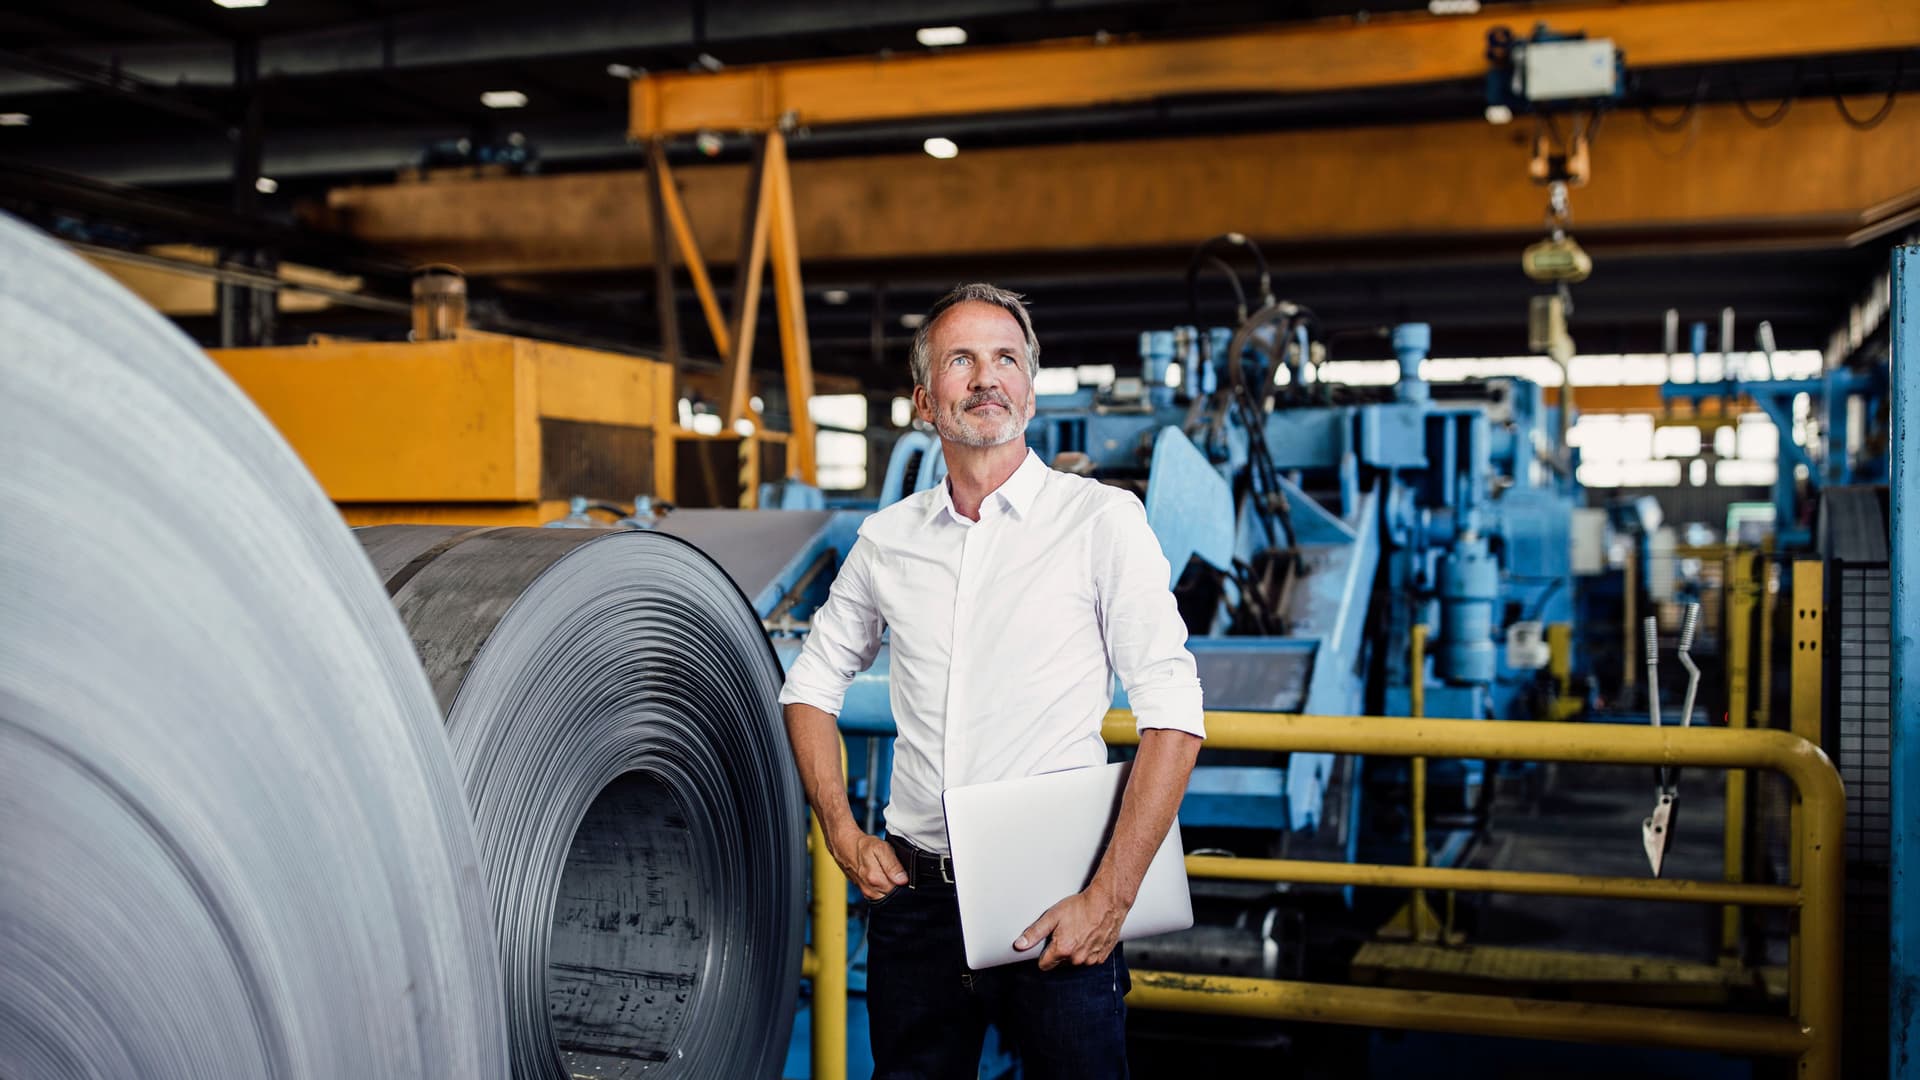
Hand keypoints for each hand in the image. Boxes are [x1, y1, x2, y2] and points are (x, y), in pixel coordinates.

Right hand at [830, 828, 907, 899]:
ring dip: (890, 887)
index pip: (900, 890)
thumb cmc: (863, 846)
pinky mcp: (866, 893)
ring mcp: (867, 893)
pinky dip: (884, 888)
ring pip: (887, 897)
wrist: (846, 848)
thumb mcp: (881, 848)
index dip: (905, 882)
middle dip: (898, 886)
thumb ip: (893, 865)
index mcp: (875, 879)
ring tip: (888, 873)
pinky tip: (882, 877)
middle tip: (895, 872)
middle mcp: (870, 890)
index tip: (903, 873)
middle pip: (893, 896)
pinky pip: (880, 896)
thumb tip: (903, 880)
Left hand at [1013, 882, 1128, 970]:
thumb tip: (1019, 945)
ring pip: (1075, 961)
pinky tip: (1088, 936)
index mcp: (1063, 950)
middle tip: (1065, 932)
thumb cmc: (1081, 906)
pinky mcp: (1101, 957)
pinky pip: (1089, 959)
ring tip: (1078, 932)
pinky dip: (1088, 950)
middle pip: (1060, 962)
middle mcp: (1077, 958)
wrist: (1106, 902)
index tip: (1048, 943)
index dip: (1044, 954)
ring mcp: (1091, 959)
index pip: (1044, 965)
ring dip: (1074, 951)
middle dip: (1060, 950)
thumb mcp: (1053, 916)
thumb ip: (1034, 933)